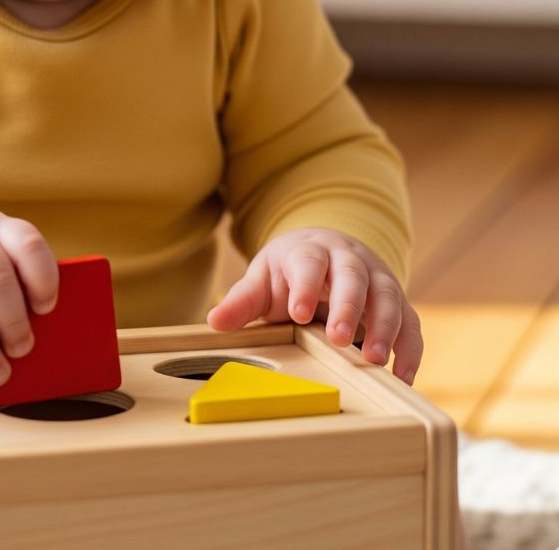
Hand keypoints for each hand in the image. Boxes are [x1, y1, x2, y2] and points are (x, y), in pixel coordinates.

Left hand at [206, 227, 422, 385]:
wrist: (324, 250)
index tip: (295, 312)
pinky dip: (410, 349)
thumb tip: (214, 321)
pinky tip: (403, 376)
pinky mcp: (398, 302)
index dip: (303, 285)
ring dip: (384, 327)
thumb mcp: (262, 279)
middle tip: (337, 337)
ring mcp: (377, 278)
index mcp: (310, 251)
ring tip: (373, 360)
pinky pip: (411, 323)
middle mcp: (348, 260)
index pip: (308, 263)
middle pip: (353, 276)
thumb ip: (241, 300)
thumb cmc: (289, 270)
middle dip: (347, 306)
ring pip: (388, 296)